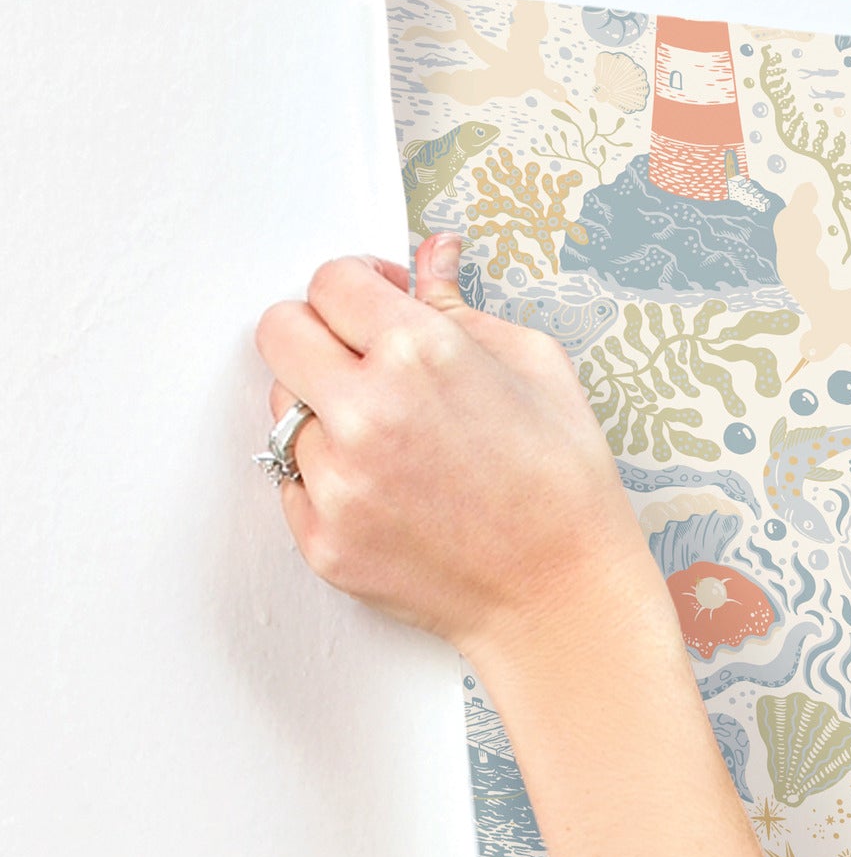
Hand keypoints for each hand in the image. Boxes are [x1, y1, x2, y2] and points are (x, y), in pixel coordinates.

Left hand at [253, 233, 669, 668]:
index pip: (329, 281)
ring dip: (325, 415)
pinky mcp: (324, 540)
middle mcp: (366, 413)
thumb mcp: (538, 370)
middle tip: (363, 361)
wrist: (564, 599)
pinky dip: (331, 480)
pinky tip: (391, 493)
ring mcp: (338, 483)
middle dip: (319, 335)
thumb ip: (463, 307)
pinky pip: (294, 483)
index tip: (375, 305)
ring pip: (285, 412)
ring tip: (393, 444)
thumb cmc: (565, 489)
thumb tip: (431, 257)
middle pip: (279, 332)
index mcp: (420, 354)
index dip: (357, 287)